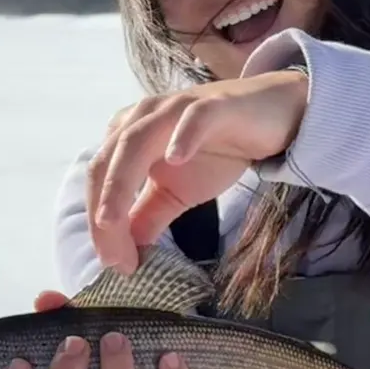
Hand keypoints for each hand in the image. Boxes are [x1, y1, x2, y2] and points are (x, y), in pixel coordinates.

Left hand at [87, 71, 308, 272]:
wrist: (270, 117)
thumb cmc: (217, 151)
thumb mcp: (177, 193)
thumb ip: (148, 217)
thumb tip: (124, 254)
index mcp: (127, 137)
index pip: (99, 180)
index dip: (101, 225)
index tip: (114, 264)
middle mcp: (142, 118)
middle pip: (107, 163)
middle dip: (104, 210)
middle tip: (113, 256)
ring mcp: (176, 108)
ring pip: (136, 141)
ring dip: (121, 181)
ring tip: (113, 220)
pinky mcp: (214, 105)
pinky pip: (193, 118)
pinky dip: (181, 137)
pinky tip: (176, 160)